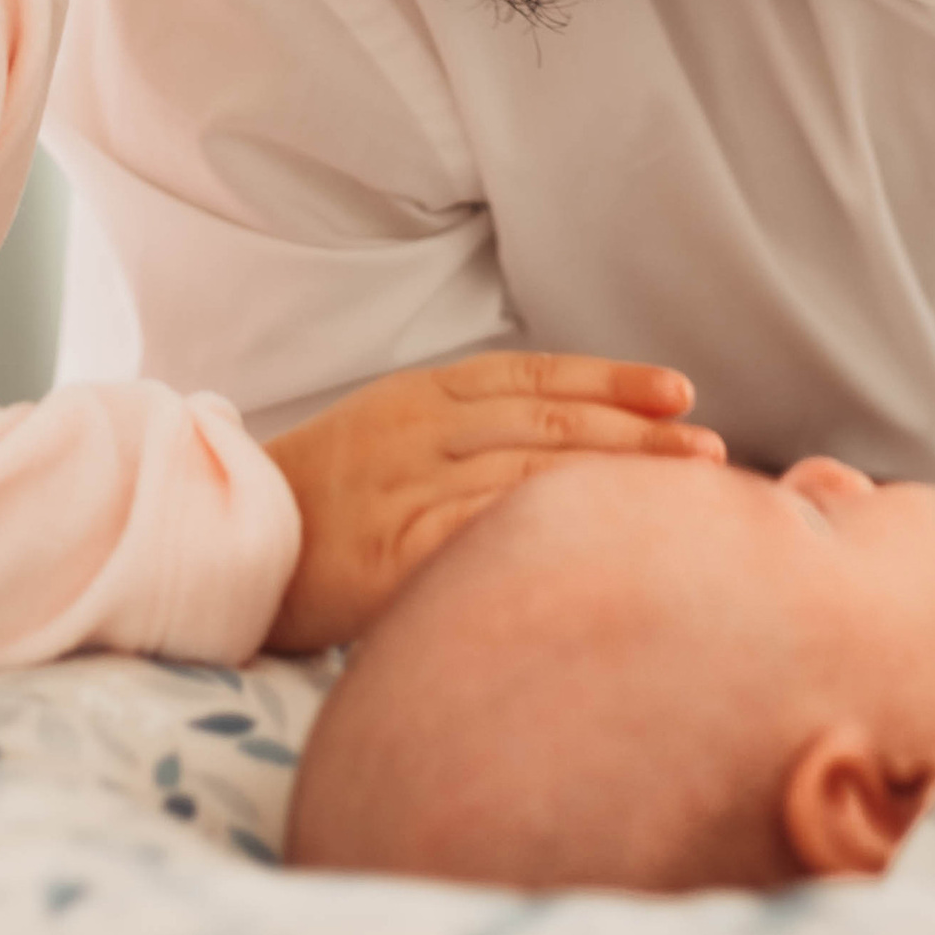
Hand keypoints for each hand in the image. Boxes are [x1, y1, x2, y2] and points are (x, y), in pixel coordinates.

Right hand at [261, 351, 722, 655]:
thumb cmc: (316, 500)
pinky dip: (546, 538)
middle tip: (712, 452)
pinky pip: (480, 541)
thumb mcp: (387, 438)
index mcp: (417, 397)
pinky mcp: (390, 556)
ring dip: (614, 484)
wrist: (222, 540)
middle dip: (636, 437)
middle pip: (545, 427)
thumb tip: (567, 450)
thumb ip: (464, 436)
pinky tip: (603, 547)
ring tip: (688, 496)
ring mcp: (403, 493)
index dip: (610, 382)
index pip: (531, 378)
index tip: (681, 392)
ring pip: (527, 478)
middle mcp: (416, 434)